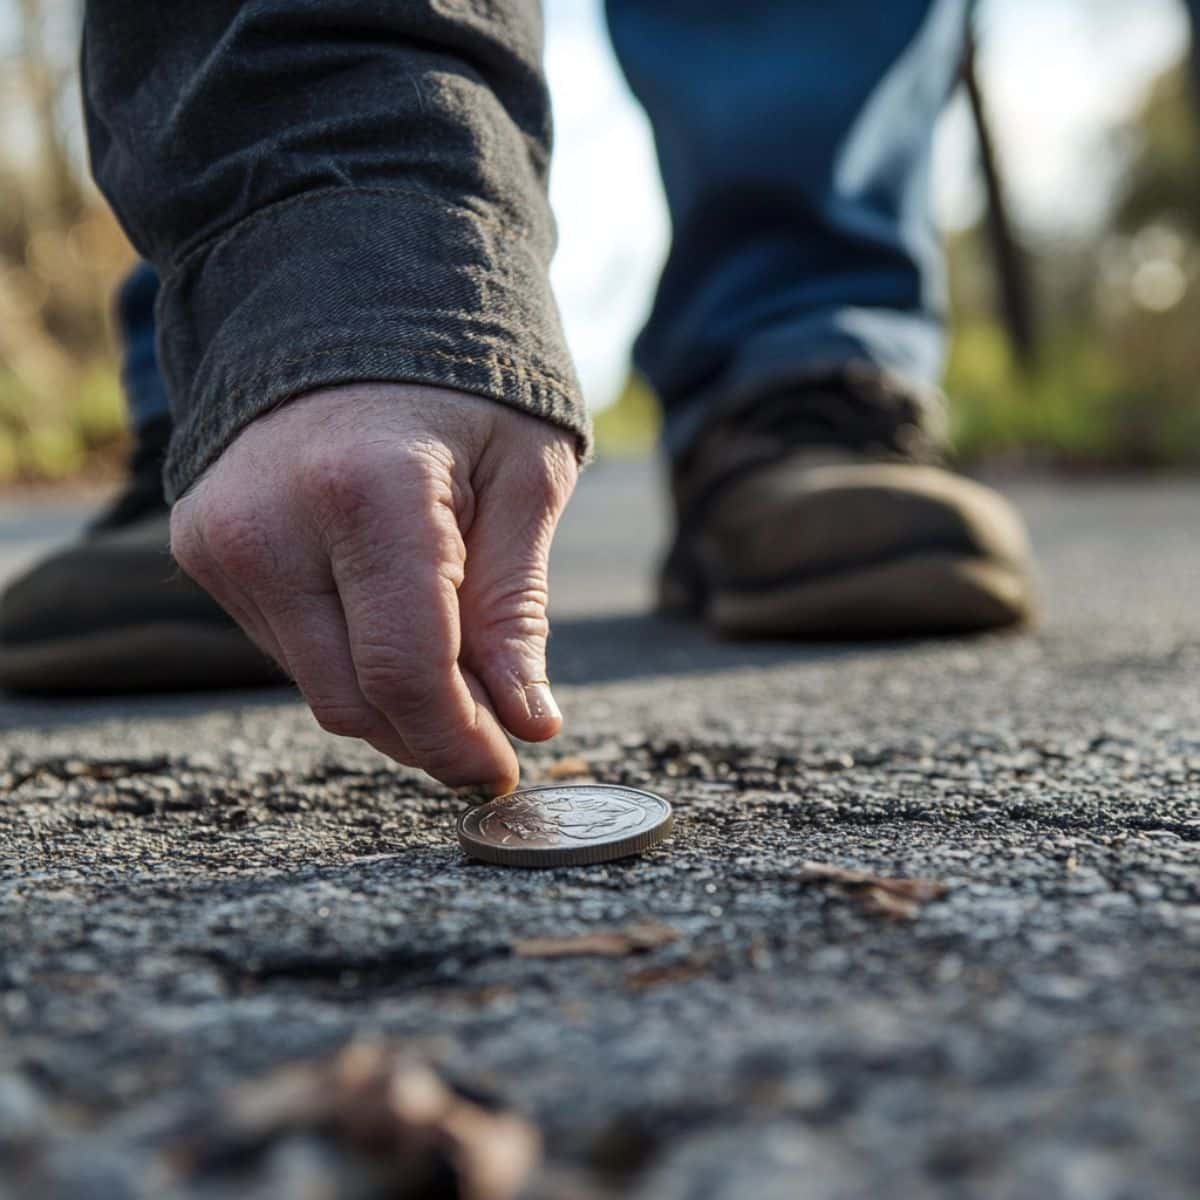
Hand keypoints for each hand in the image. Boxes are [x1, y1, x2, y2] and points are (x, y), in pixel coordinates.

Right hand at [170, 384, 578, 793]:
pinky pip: (288, 650)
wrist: (352, 309)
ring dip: (391, 696)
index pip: (406, 672)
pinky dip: (348, 657)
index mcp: (368, 494)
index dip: (459, 741)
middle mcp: (272, 523)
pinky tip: (386, 610)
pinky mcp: (202, 549)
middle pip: (353, 700)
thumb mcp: (525, 480)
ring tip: (449, 650)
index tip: (503, 768)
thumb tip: (526, 723)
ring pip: (318, 687)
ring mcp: (223, 539)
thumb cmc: (464, 391)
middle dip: (429, 733)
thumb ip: (515, 609)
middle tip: (491, 728)